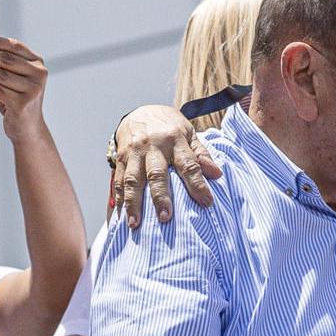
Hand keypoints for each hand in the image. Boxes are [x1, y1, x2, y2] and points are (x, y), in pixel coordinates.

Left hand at [0, 36, 50, 137]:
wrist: (28, 128)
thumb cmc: (18, 101)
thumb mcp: (16, 80)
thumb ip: (4, 65)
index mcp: (38, 64)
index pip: (15, 46)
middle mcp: (39, 75)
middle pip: (6, 59)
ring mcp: (32, 89)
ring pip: (0, 74)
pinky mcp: (23, 103)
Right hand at [110, 104, 221, 226]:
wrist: (140, 111)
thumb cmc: (169, 127)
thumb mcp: (189, 133)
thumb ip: (201, 154)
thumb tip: (217, 174)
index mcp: (175, 140)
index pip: (188, 164)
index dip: (198, 184)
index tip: (206, 202)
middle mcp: (153, 146)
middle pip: (157, 173)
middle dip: (160, 196)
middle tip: (165, 218)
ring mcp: (134, 152)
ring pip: (133, 179)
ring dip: (133, 202)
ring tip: (135, 223)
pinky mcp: (120, 158)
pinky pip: (119, 179)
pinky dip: (120, 198)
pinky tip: (121, 215)